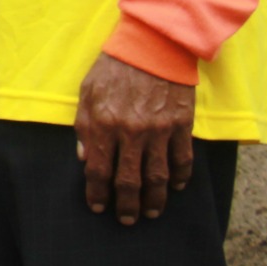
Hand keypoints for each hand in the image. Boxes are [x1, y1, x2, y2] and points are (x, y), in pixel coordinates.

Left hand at [75, 52, 196, 224]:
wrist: (152, 45)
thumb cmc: (114, 67)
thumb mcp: (87, 92)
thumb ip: (84, 127)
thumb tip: (85, 159)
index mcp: (104, 124)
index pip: (99, 170)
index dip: (97, 193)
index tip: (97, 207)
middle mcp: (131, 132)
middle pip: (129, 181)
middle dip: (126, 205)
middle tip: (126, 220)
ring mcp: (159, 131)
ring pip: (158, 177)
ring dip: (154, 200)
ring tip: (150, 212)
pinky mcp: (181, 126)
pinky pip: (182, 160)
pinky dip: (180, 178)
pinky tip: (175, 188)